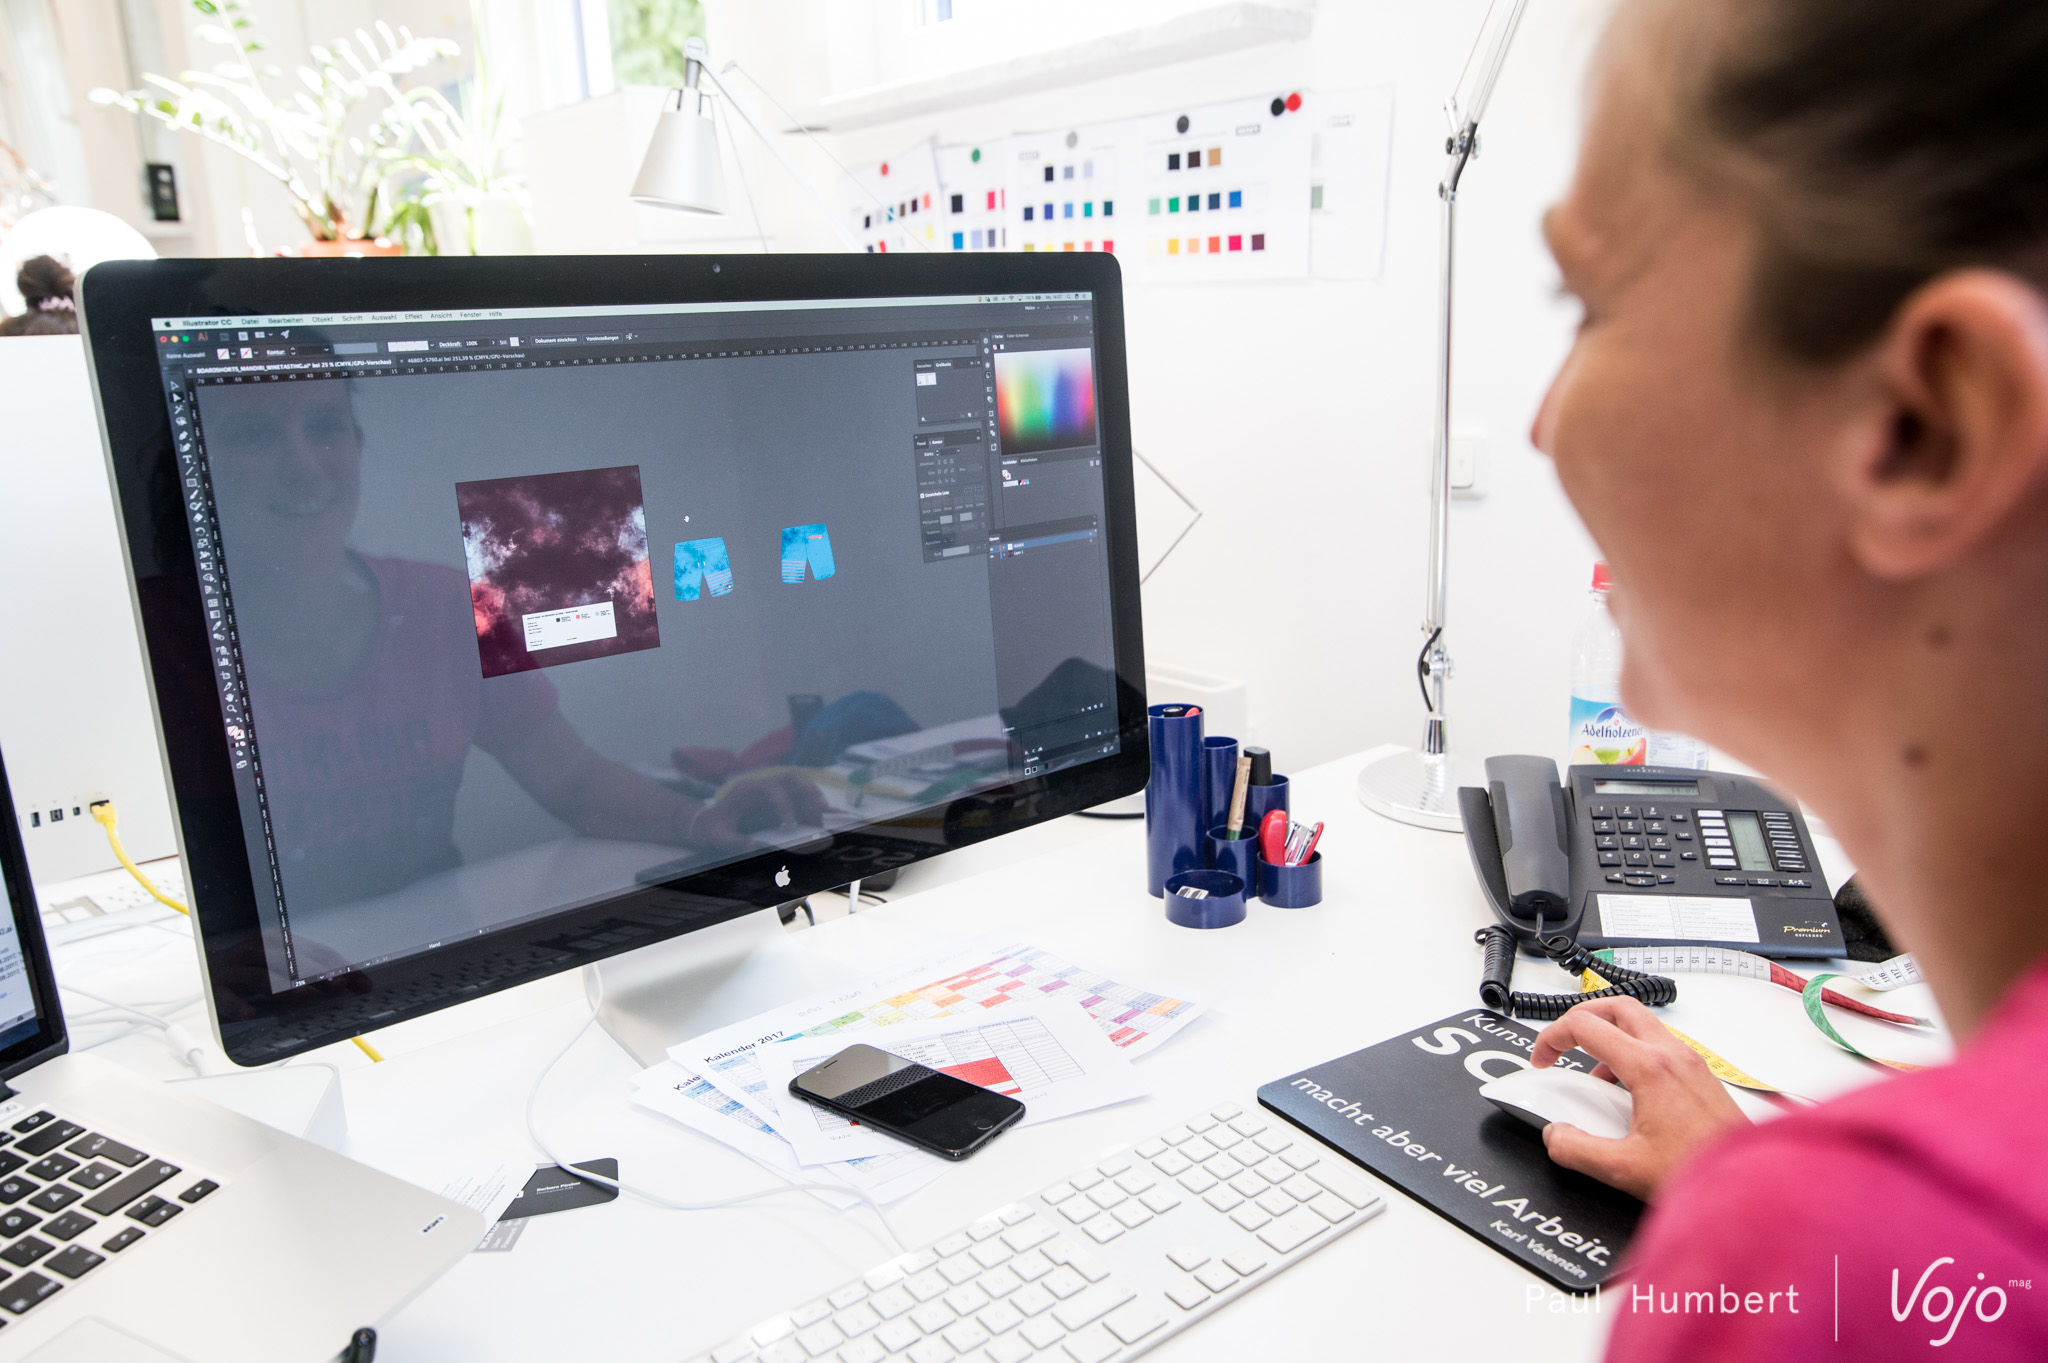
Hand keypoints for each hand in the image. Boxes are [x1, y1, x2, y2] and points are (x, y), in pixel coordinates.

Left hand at [689, 769, 827, 854]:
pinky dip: (811, 807)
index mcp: (746, 790)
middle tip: (821, 809)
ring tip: (822, 820)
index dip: (783, 803)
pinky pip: (800, 799)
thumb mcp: (716, 836)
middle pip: (791, 776)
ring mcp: (772, 793)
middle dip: (809, 790)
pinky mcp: (778, 803)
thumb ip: (732, 841)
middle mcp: (762, 786)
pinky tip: (820, 820)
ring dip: (814, 799)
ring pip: (800, 785)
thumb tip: (753, 847)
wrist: (707, 824)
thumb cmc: (710, 828)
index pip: (770, 787)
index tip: (789, 825)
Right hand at [1529, 996, 1748, 1199]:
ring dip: (1611, 1038)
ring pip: (1642, 1026)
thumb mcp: (1622, 1168)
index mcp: (1650, 1068)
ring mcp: (1692, 1064)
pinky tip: (1629, 1095)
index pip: (1586, 1026)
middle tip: (1565, 1044)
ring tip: (1596, 1076)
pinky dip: (1635, 1056)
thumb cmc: (1701, 1171)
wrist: (1752, 1187)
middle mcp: (1674, 1056)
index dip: (1553, 1038)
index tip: (1543, 1060)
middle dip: (1583, 1019)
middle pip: (1618, 1007)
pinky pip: (1660, 1048)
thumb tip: (1555, 1135)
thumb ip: (1576, 1149)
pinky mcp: (1703, 1079)